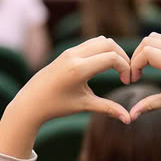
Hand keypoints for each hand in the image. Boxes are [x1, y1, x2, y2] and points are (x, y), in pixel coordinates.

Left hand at [6, 36, 131, 127]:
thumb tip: (129, 119)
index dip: (125, 68)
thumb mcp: (84, 105)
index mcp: (79, 69)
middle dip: (123, 56)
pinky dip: (103, 50)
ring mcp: (70, 51)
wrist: (31, 102)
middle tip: (127, 73)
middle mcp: (74, 55)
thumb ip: (108, 109)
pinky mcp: (68, 51)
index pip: (112, 58)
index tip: (127, 82)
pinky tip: (106, 66)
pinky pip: (91, 43)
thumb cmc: (57, 106)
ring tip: (118, 69)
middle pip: (109, 44)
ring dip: (113, 51)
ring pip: (101, 40)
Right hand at [128, 33, 160, 133]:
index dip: (134, 64)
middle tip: (135, 74)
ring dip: (144, 51)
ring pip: (155, 37)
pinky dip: (154, 48)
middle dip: (136, 56)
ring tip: (142, 69)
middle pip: (148, 41)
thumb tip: (131, 115)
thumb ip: (150, 105)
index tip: (133, 79)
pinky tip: (153, 64)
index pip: (147, 53)